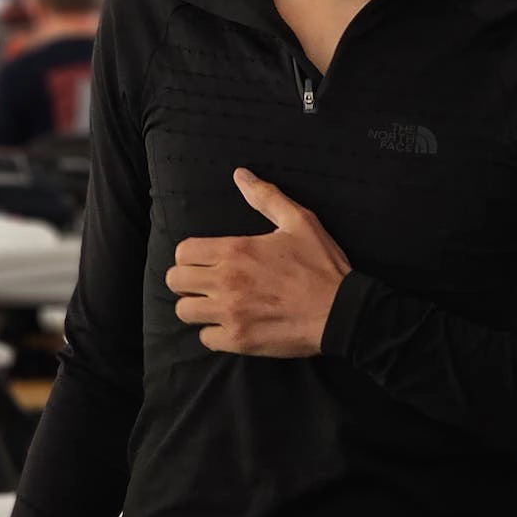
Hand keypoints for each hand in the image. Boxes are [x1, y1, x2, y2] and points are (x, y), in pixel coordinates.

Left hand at [166, 169, 351, 357]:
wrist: (342, 312)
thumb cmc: (321, 265)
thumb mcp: (299, 221)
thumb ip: (265, 196)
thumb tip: (240, 175)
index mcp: (236, 251)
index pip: (183, 251)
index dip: (190, 254)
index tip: (203, 259)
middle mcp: (227, 282)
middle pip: (175, 281)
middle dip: (187, 279)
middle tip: (205, 281)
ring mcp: (231, 314)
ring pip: (184, 311)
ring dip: (196, 307)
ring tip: (213, 303)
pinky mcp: (239, 340)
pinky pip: (204, 338)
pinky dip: (213, 332)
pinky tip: (230, 323)